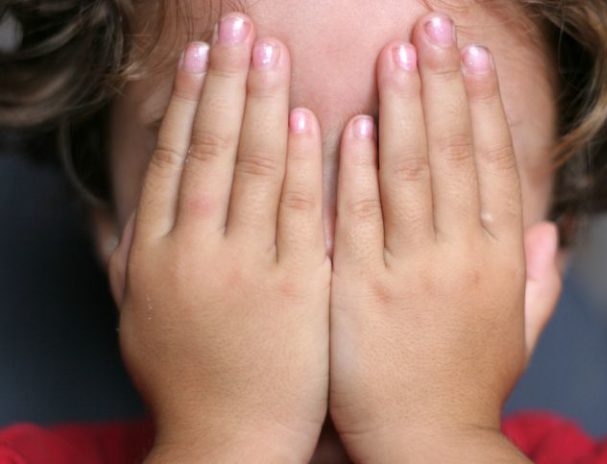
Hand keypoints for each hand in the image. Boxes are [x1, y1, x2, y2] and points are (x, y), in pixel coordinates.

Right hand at [108, 14, 329, 462]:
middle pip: (212, 150)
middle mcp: (195, 254)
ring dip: (262, 103)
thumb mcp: (138, 317)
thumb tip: (113, 209)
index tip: (202, 56)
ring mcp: (247, 270)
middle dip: (226, 82)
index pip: (173, 161)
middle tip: (239, 25)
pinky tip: (308, 118)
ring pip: (255, 170)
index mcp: (155, 257)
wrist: (229, 444)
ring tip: (271, 50)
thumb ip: (126, 257)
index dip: (188, 103)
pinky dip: (304, 164)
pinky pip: (301, 215)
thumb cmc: (187, 381)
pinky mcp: (297, 291)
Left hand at [329, 12, 560, 461]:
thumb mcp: (515, 335)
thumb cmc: (465, 388)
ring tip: (398, 50)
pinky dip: (357, 170)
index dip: (484, 106)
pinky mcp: (360, 294)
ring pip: (410, 174)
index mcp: (500, 263)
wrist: (426, 448)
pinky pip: (359, 220)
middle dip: (444, 83)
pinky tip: (350, 122)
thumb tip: (555, 237)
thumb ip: (538, 283)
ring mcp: (410, 273)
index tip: (474, 55)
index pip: (494, 166)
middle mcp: (461, 258)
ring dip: (405, 108)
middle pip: (453, 155)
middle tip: (434, 23)